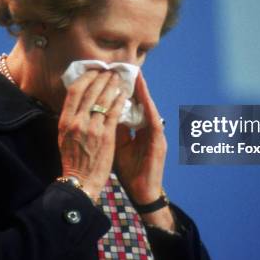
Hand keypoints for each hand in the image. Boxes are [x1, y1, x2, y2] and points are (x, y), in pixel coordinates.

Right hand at [58, 70, 126, 201]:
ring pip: (103, 99)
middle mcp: (77, 122)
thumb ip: (70, 119)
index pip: (74, 91)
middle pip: (90, 91)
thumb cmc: (73, 160)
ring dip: (112, 86)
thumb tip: (77, 102)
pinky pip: (114, 112)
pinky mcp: (106, 135)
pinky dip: (119, 101)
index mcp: (65, 121)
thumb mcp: (64, 137)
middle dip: (101, 78)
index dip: (86, 78)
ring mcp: (92, 128)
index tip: (93, 71)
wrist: (81, 182)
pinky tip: (124, 94)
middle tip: (109, 71)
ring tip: (118, 79)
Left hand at [114, 71, 166, 205]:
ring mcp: (156, 136)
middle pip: (142, 103)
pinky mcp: (159, 145)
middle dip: (135, 86)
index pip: (131, 105)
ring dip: (144, 94)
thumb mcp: (118, 145)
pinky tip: (145, 101)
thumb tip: (100, 111)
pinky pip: (154, 124)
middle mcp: (149, 129)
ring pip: (149, 109)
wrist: (142, 191)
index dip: (124, 90)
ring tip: (138, 78)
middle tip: (128, 68)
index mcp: (138, 129)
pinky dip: (150, 112)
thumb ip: (113, 128)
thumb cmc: (130, 170)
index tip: (116, 75)